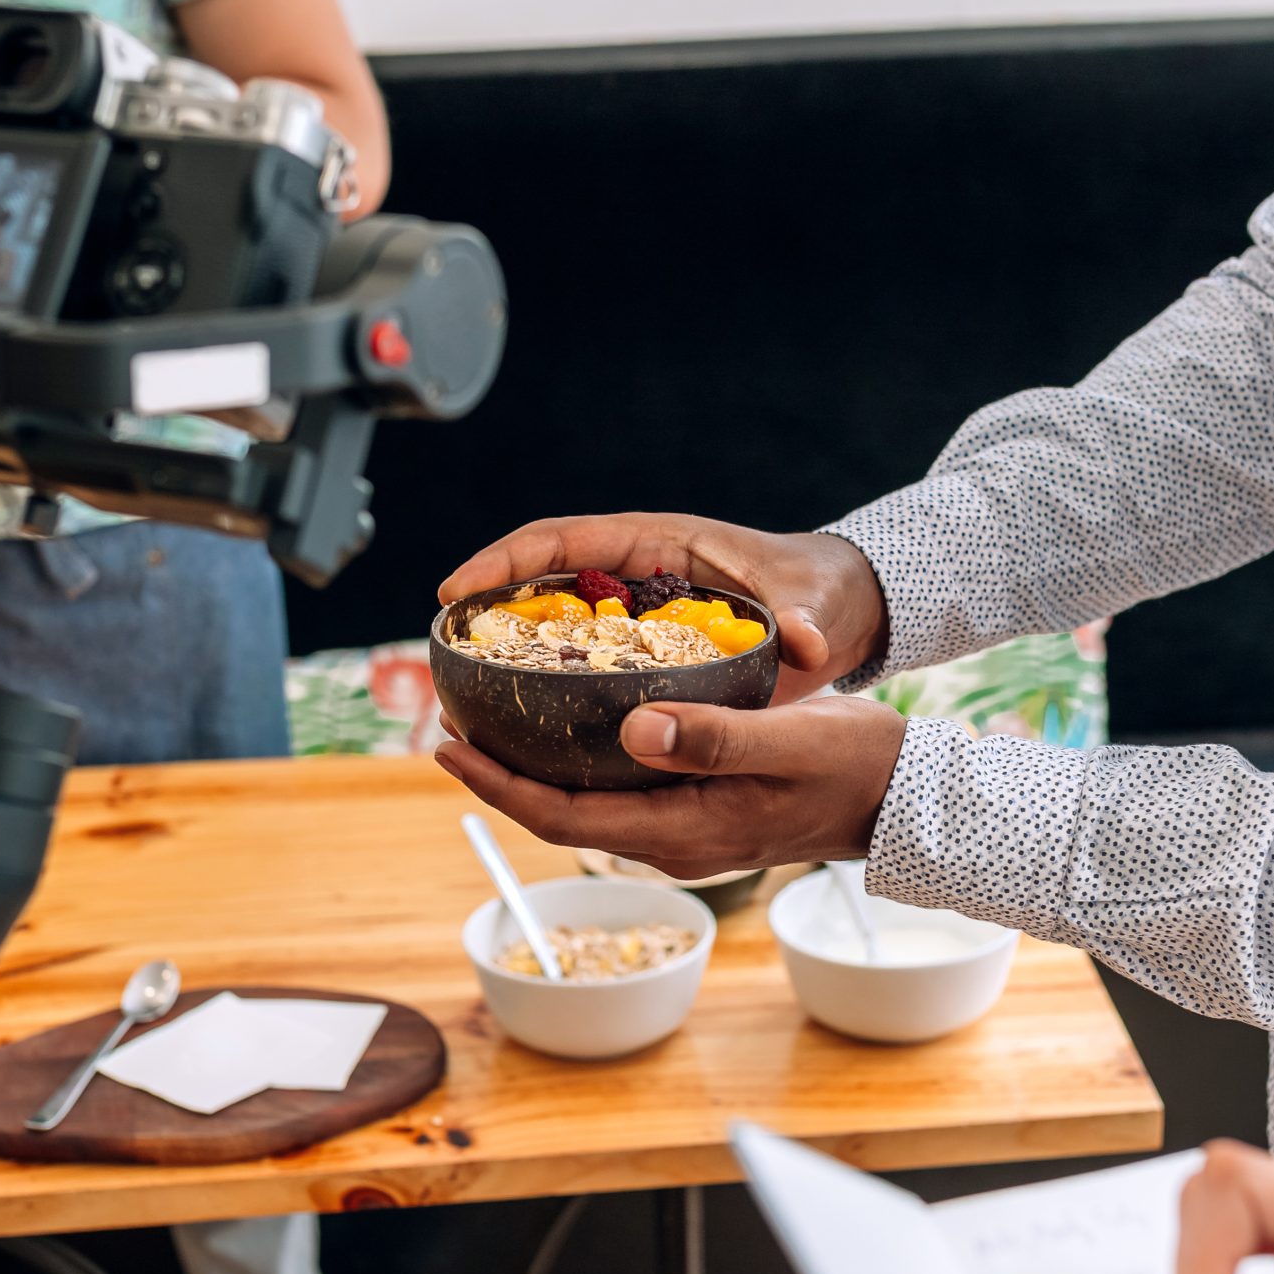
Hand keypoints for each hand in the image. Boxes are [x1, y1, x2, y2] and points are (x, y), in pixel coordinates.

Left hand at [434, 694, 907, 874]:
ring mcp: (684, 831)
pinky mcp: (697, 813)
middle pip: (561, 814)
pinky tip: (568, 725)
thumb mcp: (788, 742)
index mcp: (680, 833)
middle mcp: (670, 842)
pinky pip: (619, 793)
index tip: (449, 748)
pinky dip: (581, 762)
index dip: (498, 786)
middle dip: (501, 774)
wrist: (902, 798)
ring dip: (537, 768)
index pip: (562, 818)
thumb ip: (713, 739)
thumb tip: (634, 729)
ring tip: (491, 720)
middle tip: (450, 723)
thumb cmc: (854, 768)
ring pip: (587, 804)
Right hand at [439, 514, 889, 704]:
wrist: (835, 609)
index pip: (557, 541)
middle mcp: (631, 576)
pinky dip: (548, 692)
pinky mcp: (640, 654)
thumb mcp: (810, 604)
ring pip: (550, 630)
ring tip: (461, 702)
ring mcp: (631, 617)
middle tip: (438, 656)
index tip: (455, 590)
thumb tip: (802, 645)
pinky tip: (523, 733)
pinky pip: (579, 667)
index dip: (501, 563)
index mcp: (654, 543)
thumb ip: (803, 623)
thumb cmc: (816, 590)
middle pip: (535, 585)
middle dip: (482, 613)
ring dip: (504, 658)